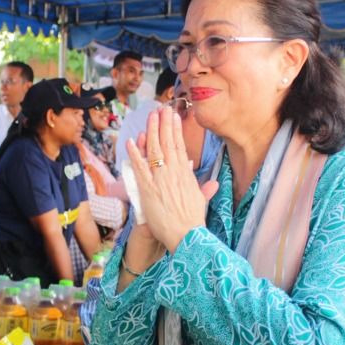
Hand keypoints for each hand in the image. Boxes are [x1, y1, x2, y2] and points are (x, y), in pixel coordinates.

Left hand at [126, 108, 218, 252]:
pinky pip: (140, 167)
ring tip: (149, 116)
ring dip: (151, 131)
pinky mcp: (149, 189)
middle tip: (160, 109)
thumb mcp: (201, 201)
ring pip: (155, 150)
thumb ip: (205, 189)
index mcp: (186, 174)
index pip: (179, 146)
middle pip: (167, 143)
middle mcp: (174, 173)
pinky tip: (131, 140)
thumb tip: (213, 184)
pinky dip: (135, 153)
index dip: (174, 130)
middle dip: (163, 124)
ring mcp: (160, 180)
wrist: (187, 236)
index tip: (172, 117)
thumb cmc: (193, 221)